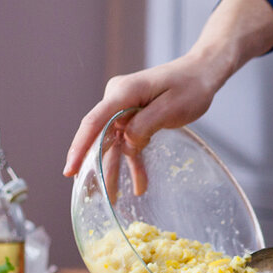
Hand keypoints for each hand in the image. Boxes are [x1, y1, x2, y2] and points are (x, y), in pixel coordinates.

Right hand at [63, 0, 272, 188]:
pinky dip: (133, 162)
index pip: (94, 122)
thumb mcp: (170, 108)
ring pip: (114, 144)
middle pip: (100, 136)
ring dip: (116, 170)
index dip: (80, 148)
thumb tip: (126, 145)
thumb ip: (144, 126)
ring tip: (115, 198)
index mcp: (123, 92)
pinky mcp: (134, 117)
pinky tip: (140, 185)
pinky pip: (128, 142)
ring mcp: (124, 108)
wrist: (202, 73)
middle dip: (96, 166)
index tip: (70, 171)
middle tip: (93, 195)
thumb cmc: (190, 86)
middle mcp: (117, 99)